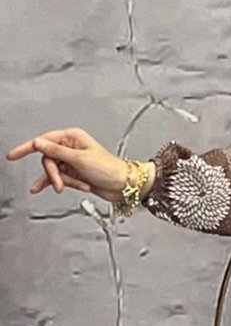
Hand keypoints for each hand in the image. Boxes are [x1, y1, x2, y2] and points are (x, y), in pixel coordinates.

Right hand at [6, 128, 135, 200]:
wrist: (122, 185)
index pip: (43, 140)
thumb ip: (56, 151)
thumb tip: (38, 143)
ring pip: (54, 171)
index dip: (26, 148)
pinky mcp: (74, 173)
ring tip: (69, 187)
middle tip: (60, 183)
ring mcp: (72, 161)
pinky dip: (56, 183)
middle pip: (48, 159)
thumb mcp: (80, 159)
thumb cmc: (108, 169)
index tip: (13, 155)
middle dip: (53, 173)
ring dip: (62, 180)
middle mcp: (70, 147)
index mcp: (72, 137)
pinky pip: (59, 178)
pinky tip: (40, 188)